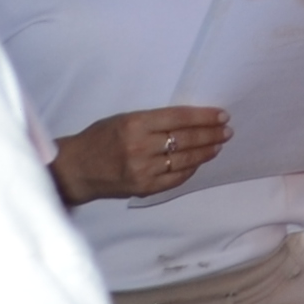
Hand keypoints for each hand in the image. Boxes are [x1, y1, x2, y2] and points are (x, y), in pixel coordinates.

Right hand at [56, 105, 231, 203]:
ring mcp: (144, 170)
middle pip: (186, 139)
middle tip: (226, 131)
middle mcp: (141, 147)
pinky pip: (176, 178)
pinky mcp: (145, 188)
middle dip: (211, 134)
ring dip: (206, 152)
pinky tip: (199, 162)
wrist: (76, 169)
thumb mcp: (122, 119)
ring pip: (185, 159)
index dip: (204, 117)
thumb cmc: (99, 139)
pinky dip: (190, 169)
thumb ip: (152, 120)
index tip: (221, 115)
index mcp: (135, 124)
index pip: (179, 118)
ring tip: (218, 145)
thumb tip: (188, 121)